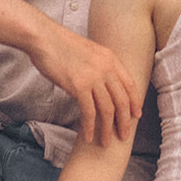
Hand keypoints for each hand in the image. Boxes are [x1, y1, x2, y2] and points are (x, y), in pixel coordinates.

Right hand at [30, 20, 140, 145]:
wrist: (44, 38)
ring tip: (105, 142)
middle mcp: (106, 68)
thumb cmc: (61, 45)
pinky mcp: (79, 86)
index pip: (130, 84)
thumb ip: (98, 65)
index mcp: (110, 58)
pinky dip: (90, 127)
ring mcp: (93, 77)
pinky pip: (89, 112)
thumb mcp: (88, 51)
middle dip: (124, 121)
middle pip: (122, 100)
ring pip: (108, 110)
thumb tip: (101, 84)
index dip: (135, 101)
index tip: (136, 115)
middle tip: (124, 136)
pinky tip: (89, 136)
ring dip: (107, 129)